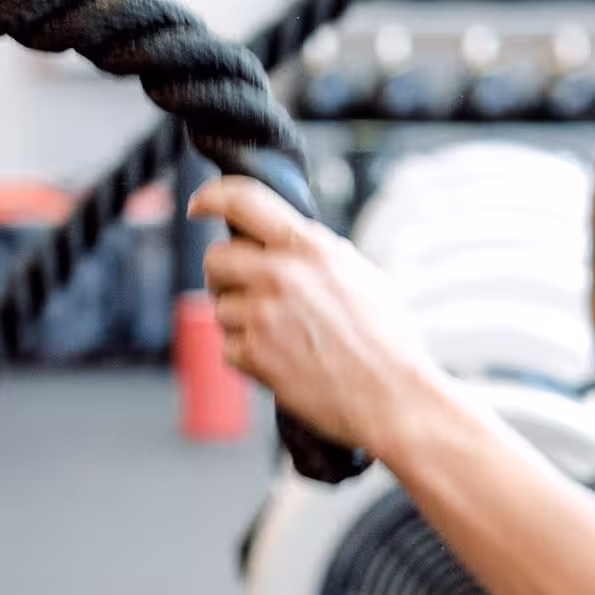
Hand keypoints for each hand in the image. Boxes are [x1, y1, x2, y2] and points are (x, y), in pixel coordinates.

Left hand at [190, 177, 439, 452]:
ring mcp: (262, 315)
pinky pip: (228, 347)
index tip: (200, 206)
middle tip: (244, 291)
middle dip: (224, 275)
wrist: (393, 396)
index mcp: (310, 247)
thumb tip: (286, 243)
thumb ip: (319, 255)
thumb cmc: (387, 341)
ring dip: (242, 322)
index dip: (212, 198)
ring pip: (221, 307)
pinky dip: (248, 356)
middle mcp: (280, 274)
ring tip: (284, 338)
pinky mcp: (253, 354)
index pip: (243, 200)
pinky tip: (283, 361)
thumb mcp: (362, 276)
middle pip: (217, 259)